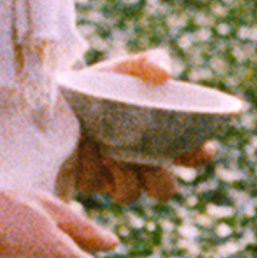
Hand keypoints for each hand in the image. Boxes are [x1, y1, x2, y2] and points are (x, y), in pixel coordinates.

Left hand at [65, 47, 216, 203]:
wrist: (56, 94)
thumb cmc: (100, 83)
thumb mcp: (125, 67)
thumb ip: (149, 62)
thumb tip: (165, 74)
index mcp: (161, 139)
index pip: (192, 157)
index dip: (201, 156)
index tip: (201, 147)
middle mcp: (141, 163)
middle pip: (165, 190)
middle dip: (160, 179)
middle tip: (150, 161)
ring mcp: (114, 176)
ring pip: (130, 195)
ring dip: (125, 177)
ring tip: (113, 153)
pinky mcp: (86, 179)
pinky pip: (94, 183)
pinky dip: (92, 164)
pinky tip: (87, 144)